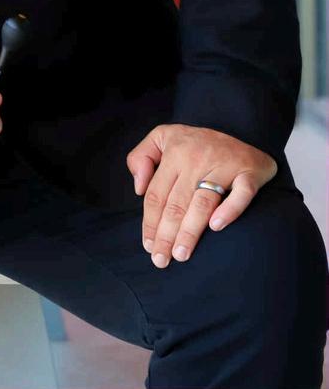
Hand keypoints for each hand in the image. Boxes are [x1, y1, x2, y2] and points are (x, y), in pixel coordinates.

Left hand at [126, 123, 277, 268]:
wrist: (243, 128)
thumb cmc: (196, 141)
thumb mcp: (162, 137)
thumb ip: (141, 157)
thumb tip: (138, 188)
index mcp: (175, 151)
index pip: (157, 193)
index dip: (150, 221)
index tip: (148, 245)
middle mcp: (197, 158)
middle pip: (177, 202)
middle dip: (166, 234)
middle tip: (161, 260)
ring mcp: (224, 165)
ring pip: (203, 202)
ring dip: (190, 231)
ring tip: (181, 254)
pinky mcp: (249, 172)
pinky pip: (241, 194)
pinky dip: (229, 210)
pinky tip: (215, 227)